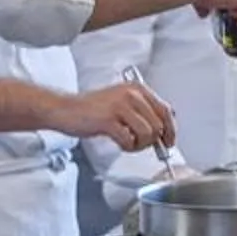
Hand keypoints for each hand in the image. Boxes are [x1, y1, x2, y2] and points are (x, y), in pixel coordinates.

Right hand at [58, 82, 176, 152]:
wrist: (65, 109)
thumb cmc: (94, 109)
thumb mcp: (123, 102)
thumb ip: (144, 111)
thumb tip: (165, 129)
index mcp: (138, 89)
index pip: (166, 110)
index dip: (171, 129)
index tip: (169, 142)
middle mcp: (132, 94)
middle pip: (158, 124)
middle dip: (152, 140)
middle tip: (140, 144)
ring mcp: (120, 106)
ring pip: (147, 133)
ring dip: (139, 145)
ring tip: (128, 143)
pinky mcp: (108, 120)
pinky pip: (129, 140)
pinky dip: (127, 147)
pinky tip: (119, 143)